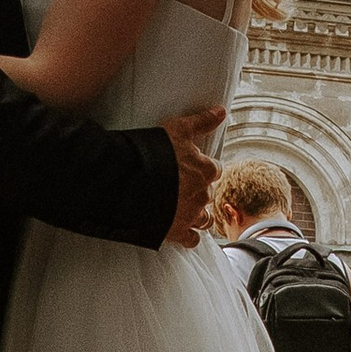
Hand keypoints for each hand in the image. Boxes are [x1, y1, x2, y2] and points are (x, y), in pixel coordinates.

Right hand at [161, 109, 224, 249]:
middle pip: (208, 194)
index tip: (193, 168)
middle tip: (181, 187)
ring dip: (198, 215)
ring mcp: (191, 215)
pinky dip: (189, 236)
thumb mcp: (177, 129)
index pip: (215, 170)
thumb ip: (201, 122)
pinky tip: (181, 229)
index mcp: (205, 171)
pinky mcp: (177, 232)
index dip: (204, 168)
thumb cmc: (152, 152)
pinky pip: (192, 239)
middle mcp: (202, 195)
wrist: (128, 183)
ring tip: (183, 209)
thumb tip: (221, 112)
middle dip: (198, 191)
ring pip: (204, 219)